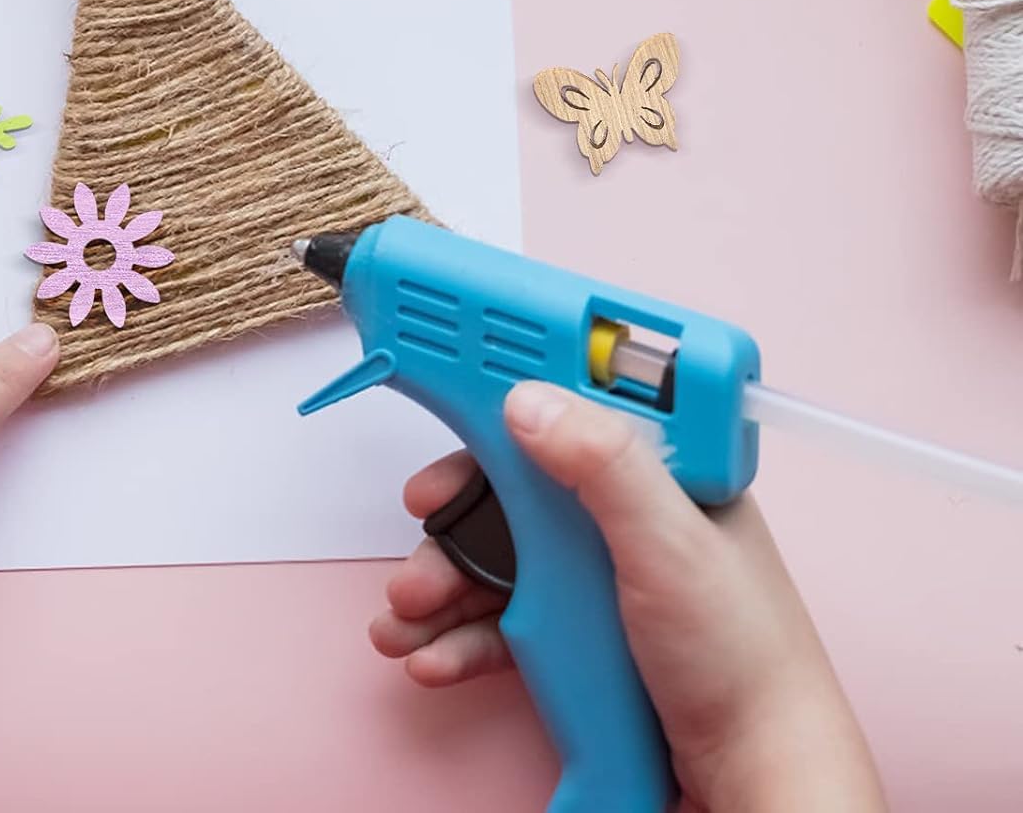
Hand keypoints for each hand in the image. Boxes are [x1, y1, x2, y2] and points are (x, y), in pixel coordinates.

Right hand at [370, 385, 886, 812]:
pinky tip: (434, 655)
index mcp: (657, 469)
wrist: (753, 775)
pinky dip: (460, 633)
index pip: (572, 407)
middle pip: (517, 485)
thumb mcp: (669, 544)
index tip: (450, 388)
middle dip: (456, 511)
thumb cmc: (741, 656)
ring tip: (407, 616)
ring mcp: (600, 574)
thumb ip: (604, 465)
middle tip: (420, 526)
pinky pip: (503, 617)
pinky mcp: (582, 630)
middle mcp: (624, 513)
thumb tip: (529, 400)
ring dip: (443, 580)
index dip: (508, 396)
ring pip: (500, 555)